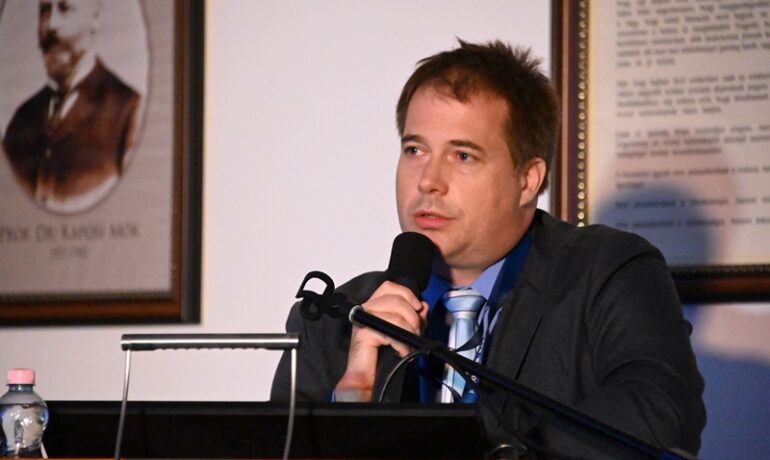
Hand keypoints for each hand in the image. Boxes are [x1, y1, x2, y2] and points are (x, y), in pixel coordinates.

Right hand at [334, 281, 427, 400]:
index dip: (408, 295)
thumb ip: (413, 318)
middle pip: (397, 299)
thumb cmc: (381, 356)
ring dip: (409, 332)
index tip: (418, 309)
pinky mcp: (364, 331)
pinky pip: (392, 331)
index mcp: (375, 305)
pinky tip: (401, 351)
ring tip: (408, 345)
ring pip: (397, 314)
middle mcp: (367, 308)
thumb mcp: (404, 333)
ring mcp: (364, 318)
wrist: (366, 377)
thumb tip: (423, 307)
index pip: (391, 287)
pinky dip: (402, 344)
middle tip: (415, 334)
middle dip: (413, 318)